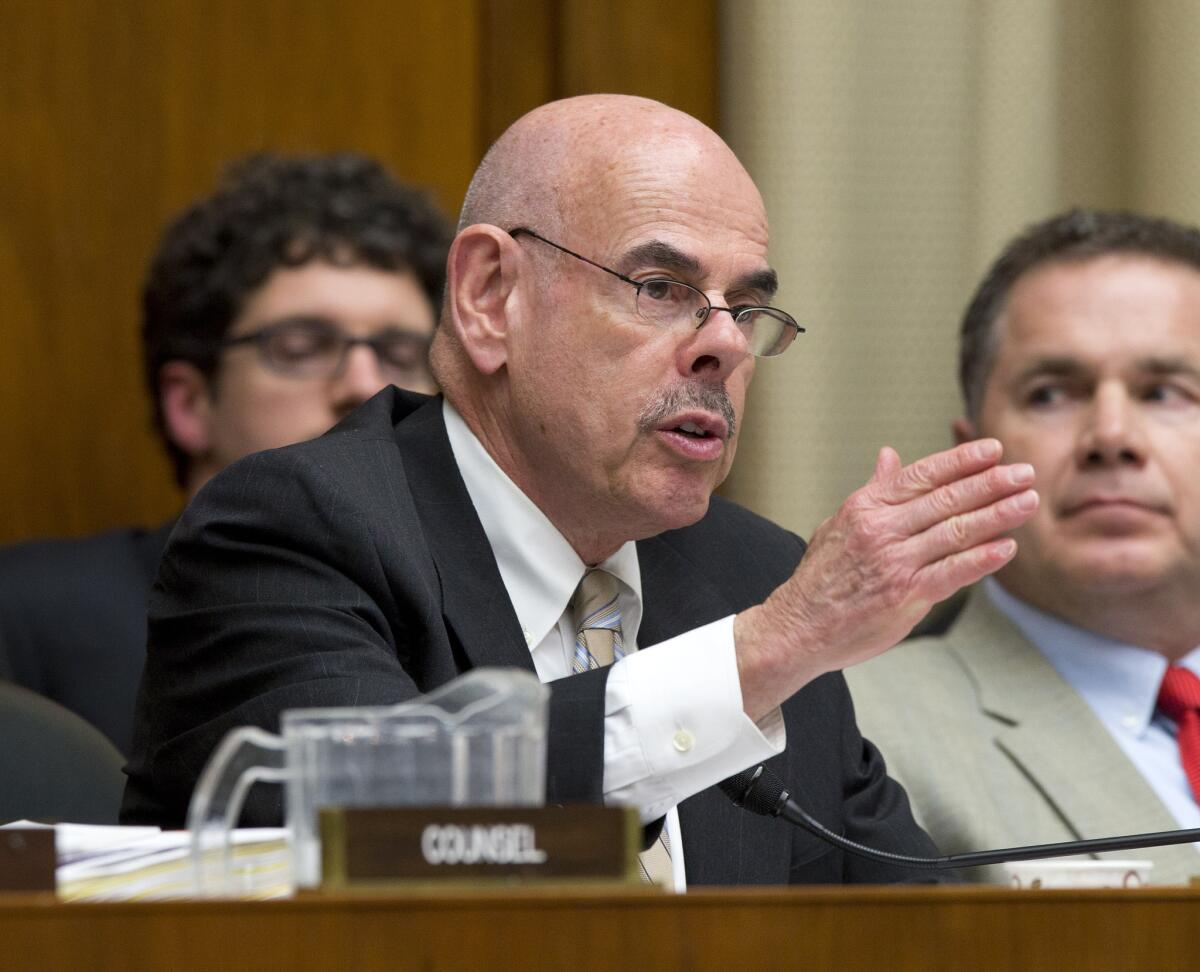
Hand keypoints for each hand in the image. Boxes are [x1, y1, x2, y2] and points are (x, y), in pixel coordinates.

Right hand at [734, 438, 1036, 719]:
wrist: (800, 626)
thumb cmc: (821, 576)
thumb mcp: (839, 523)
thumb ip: (872, 491)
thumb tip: (889, 456)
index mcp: (866, 507)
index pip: (922, 476)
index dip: (960, 461)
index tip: (993, 450)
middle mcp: (881, 530)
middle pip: (946, 499)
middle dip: (991, 483)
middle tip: (1025, 472)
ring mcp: (894, 562)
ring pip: (956, 532)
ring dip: (998, 515)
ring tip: (1028, 502)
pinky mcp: (905, 595)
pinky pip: (952, 573)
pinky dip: (982, 559)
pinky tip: (1007, 548)